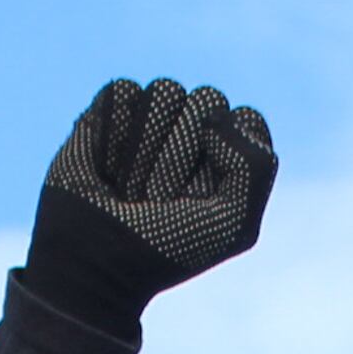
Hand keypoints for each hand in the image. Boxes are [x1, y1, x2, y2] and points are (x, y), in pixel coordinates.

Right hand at [25, 78, 278, 329]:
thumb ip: (256, 165)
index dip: (226, 157)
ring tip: (134, 186)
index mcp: (229, 153)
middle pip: (208, 100)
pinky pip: (122, 92)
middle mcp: (192, 129)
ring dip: (147, 148)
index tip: (203, 198)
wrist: (97, 262)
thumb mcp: (233, 222)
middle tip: (163, 197)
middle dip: (185, 155)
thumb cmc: (167, 247)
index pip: (245, 118)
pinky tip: (108, 168)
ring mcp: (151, 118)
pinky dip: (113, 134)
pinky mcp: (108, 112)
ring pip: (165, 91)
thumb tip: (211, 119)